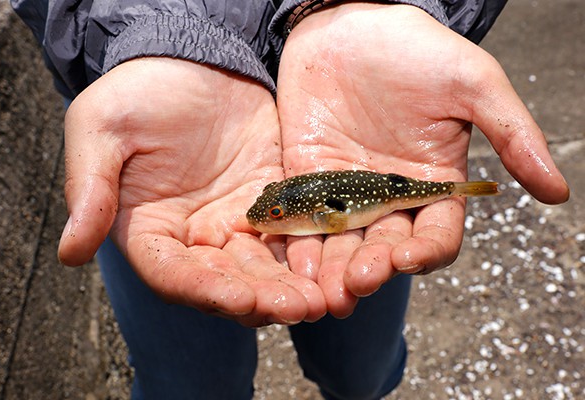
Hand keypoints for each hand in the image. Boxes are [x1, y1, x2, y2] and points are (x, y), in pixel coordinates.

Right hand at [58, 58, 325, 326]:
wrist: (193, 60)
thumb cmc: (139, 91)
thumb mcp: (102, 129)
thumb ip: (89, 189)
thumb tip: (70, 253)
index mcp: (149, 229)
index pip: (173, 274)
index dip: (203, 289)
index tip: (238, 299)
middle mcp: (193, 236)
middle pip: (226, 280)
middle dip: (260, 297)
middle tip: (297, 308)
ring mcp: (235, 221)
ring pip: (263, 266)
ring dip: (290, 285)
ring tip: (322, 298)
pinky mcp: (271, 202)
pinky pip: (292, 233)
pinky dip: (309, 253)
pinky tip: (333, 264)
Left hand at [277, 4, 568, 316]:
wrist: (352, 21)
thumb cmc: (417, 50)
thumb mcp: (473, 84)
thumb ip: (512, 136)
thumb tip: (559, 192)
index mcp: (432, 184)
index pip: (434, 235)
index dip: (424, 252)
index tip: (407, 256)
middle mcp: (387, 196)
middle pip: (383, 248)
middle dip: (371, 268)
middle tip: (357, 280)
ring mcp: (343, 190)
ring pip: (341, 243)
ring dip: (332, 270)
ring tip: (322, 289)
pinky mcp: (305, 178)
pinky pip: (301, 217)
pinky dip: (297, 240)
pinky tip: (291, 259)